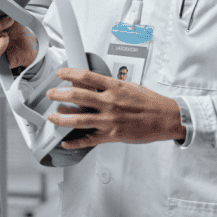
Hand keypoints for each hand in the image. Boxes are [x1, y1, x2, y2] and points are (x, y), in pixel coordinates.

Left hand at [45, 68, 185, 148]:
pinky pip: (89, 139)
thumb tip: (87, 83)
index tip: (59, 74)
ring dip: (61, 118)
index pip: (85, 76)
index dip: (68, 73)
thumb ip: (108, 86)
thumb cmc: (149, 102)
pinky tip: (66, 142)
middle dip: (59, 94)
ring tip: (52, 116)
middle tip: (51, 94)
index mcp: (114, 87)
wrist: (166, 118)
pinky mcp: (112, 135)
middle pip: (76, 95)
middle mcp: (109, 102)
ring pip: (78, 119)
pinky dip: (75, 142)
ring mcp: (109, 120)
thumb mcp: (127, 86)